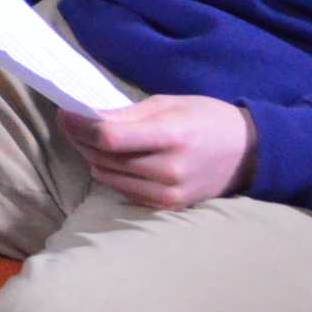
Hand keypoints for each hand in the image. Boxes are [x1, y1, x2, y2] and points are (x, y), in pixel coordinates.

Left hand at [58, 97, 255, 210]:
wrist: (247, 153)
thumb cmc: (206, 119)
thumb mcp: (169, 104)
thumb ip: (127, 114)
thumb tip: (85, 117)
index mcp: (171, 137)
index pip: (110, 138)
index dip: (79, 126)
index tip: (64, 114)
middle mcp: (168, 170)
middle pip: (103, 158)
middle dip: (80, 139)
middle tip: (72, 122)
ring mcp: (168, 193)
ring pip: (107, 176)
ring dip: (92, 157)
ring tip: (92, 139)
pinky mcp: (167, 207)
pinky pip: (122, 190)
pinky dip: (110, 173)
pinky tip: (113, 158)